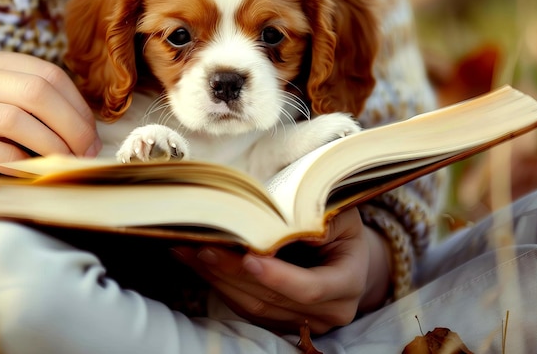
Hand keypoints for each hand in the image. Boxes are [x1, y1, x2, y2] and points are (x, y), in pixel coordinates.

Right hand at [0, 51, 101, 201]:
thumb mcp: (14, 114)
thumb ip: (45, 113)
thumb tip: (92, 138)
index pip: (48, 75)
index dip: (78, 107)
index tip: (93, 137)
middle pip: (35, 92)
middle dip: (71, 126)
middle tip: (86, 154)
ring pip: (14, 119)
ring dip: (50, 146)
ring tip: (65, 164)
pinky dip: (17, 163)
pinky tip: (32, 173)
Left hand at [173, 207, 392, 334]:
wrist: (343, 250)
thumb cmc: (338, 223)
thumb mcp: (336, 212)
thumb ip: (313, 218)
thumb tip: (271, 224)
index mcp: (348, 282)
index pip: (311, 288)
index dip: (278, 276)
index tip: (249, 257)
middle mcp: (329, 311)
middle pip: (272, 298)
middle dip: (233, 271)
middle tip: (202, 245)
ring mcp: (303, 323)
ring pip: (253, 307)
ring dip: (217, 278)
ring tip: (188, 250)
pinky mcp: (280, 322)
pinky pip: (244, 308)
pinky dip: (219, 284)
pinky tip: (198, 262)